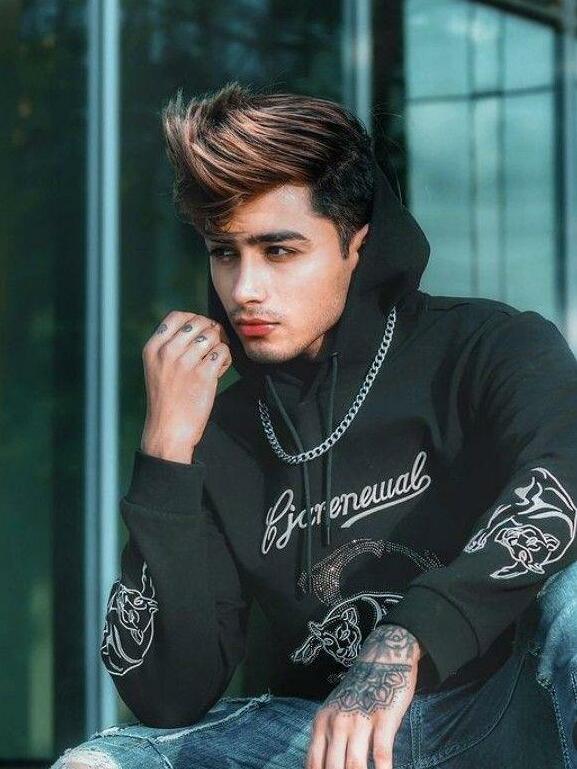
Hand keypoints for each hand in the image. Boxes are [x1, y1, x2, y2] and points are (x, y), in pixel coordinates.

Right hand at [140, 310, 231, 461]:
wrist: (168, 430)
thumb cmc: (166, 400)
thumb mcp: (157, 368)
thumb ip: (171, 346)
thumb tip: (200, 325)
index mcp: (153, 348)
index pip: (178, 316)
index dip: (195, 320)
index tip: (202, 331)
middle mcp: (167, 352)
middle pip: (200, 323)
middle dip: (211, 332)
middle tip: (214, 347)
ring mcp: (186, 362)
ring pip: (214, 335)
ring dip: (220, 346)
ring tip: (215, 361)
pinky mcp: (204, 374)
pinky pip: (223, 352)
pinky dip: (226, 359)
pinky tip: (219, 370)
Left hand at [306, 624, 421, 768]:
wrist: (383, 659)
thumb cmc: (359, 691)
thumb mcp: (334, 711)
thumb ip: (326, 740)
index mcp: (321, 723)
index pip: (313, 766)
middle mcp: (336, 723)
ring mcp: (359, 721)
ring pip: (355, 766)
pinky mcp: (383, 719)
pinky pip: (381, 755)